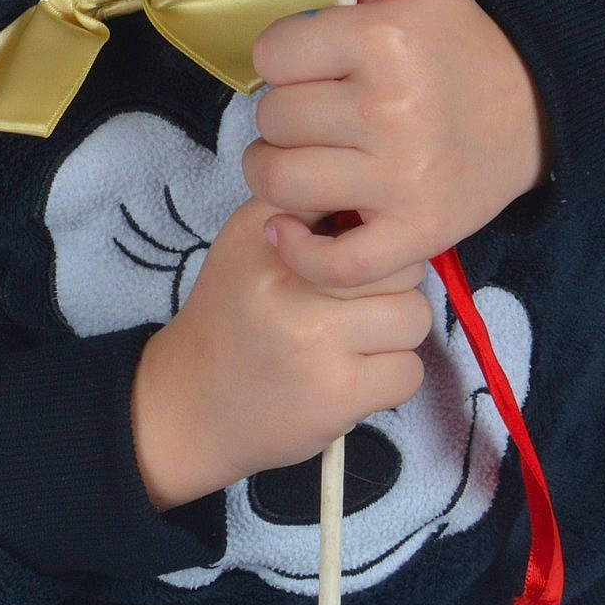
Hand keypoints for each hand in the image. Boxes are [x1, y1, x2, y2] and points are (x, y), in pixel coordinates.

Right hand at [130, 195, 431, 509]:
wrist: (191, 402)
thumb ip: (301, 211)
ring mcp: (315, 339)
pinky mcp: (337, 393)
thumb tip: (375, 203)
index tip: (353, 247)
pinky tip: (357, 375)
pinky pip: (409, 372)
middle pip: (398, 263)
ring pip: (413, 317)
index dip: (369, 227)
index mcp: (266, 234)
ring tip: (358, 339)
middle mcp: (288, 281)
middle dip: (391, 283)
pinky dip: (391, 376)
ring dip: (396, 332)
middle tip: (358, 300)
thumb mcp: (245, 242)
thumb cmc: (231, 315)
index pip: (354, 202)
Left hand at [240, 0, 553, 291]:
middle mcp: (391, 110)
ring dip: (277, 174)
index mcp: (385, 41)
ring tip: (305, 159)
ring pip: (281, 182)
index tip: (312, 62)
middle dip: (284, 113)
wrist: (533, 114)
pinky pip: (334, 261)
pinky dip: (301, 251)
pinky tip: (291, 228)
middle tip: (318, 113)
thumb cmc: (456, 44)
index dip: (282, 57)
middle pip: (273, 118)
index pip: (271, 54)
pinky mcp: (416, 234)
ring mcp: (402, 179)